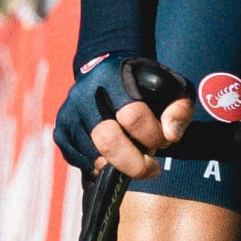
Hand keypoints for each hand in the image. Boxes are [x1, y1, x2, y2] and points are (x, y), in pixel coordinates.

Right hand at [53, 54, 193, 178]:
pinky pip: (80, 162)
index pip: (133, 116)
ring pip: (94, 157)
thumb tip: (170, 136)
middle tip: (151, 169)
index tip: (165, 141)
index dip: (154, 136)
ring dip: (120, 165)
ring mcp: (68, 114)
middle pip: (107, 141)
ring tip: (134, 157)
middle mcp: (84, 94)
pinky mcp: (60, 131)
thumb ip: (180, 109)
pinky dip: (102, 168)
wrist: (106, 71)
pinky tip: (115, 159)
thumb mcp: (172, 87)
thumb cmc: (145, 84)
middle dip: (134, 164)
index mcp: (113, 77)